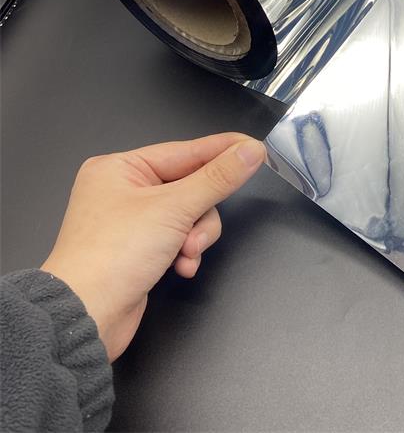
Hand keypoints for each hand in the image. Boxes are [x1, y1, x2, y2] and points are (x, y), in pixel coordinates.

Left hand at [41, 133, 265, 360]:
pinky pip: (178, 237)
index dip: (223, 150)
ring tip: (187, 255)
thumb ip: (218, 178)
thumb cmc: (115, 255)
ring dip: (195, 236)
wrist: (85, 318)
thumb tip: (251, 151)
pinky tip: (181, 267)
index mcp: (120, 168)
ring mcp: (131, 221)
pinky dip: (185, 252)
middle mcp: (123, 190)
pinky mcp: (139, 249)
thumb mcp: (175, 208)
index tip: (255, 147)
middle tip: (199, 233)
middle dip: (202, 214)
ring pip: (189, 215)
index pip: (186, 151)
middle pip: (191, 186)